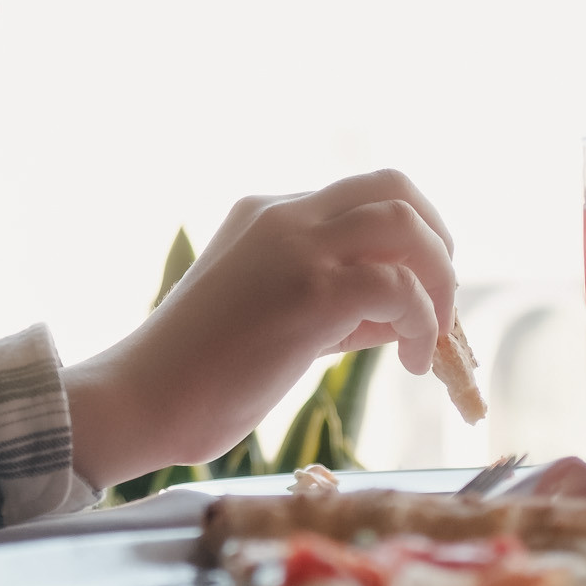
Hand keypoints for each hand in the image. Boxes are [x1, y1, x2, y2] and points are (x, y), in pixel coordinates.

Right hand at [62, 169, 456, 488]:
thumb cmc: (199, 374)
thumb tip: (408, 312)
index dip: (402, 246)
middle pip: (394, 187)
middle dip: (436, 240)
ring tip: (432, 335)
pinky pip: (400, 286)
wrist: (144, 398)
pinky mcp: (310, 290)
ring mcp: (297, 248)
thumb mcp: (272, 314)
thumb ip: (334, 302)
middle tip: (441, 300)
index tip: (413, 299)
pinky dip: (424, 321)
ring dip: (439, 277)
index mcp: (268, 213)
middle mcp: (284, 216)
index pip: (362, 200)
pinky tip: (413, 361)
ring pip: (406, 222)